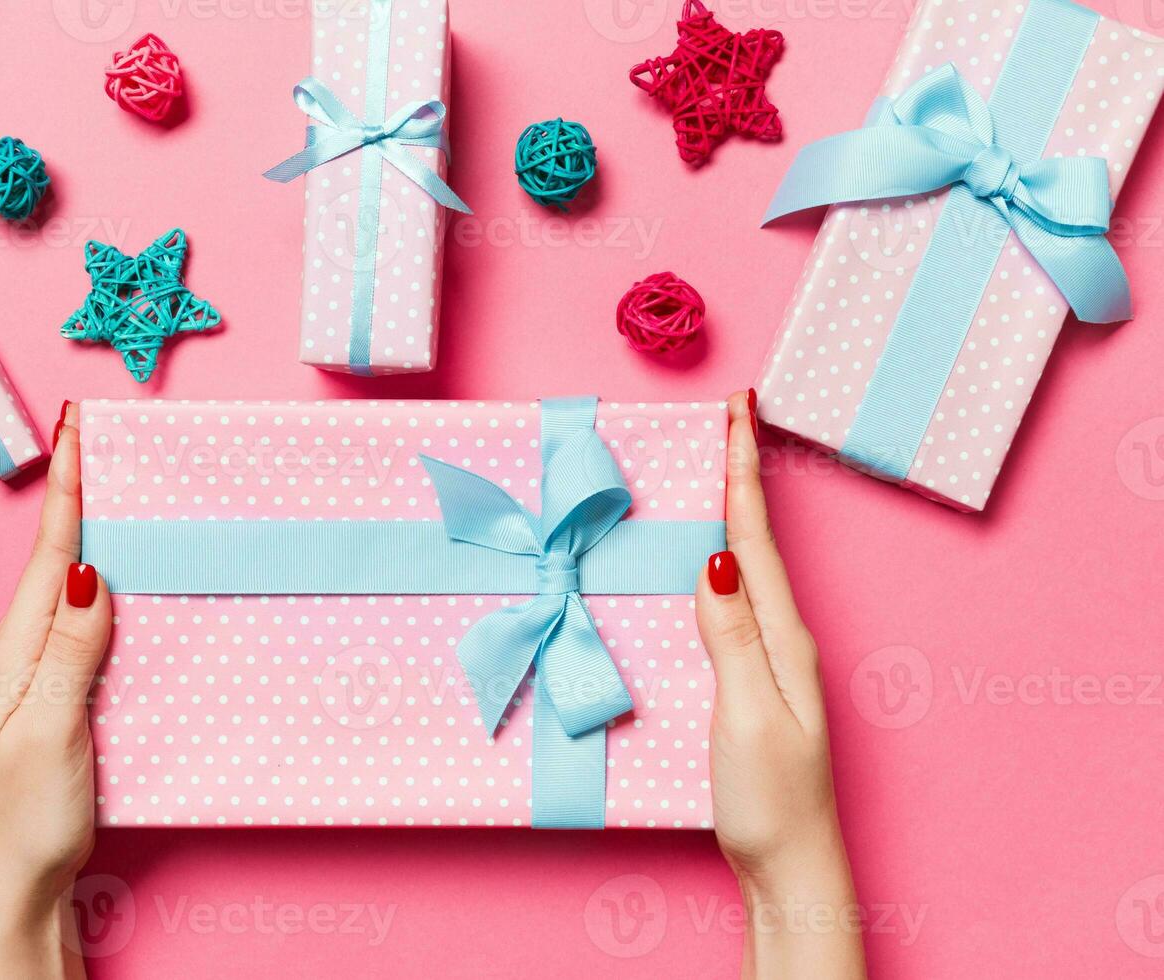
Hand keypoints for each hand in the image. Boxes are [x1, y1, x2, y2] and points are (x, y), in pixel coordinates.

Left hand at [0, 402, 108, 979]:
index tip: (77, 426)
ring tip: (116, 486)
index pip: (51, 552)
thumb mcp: (49, 729)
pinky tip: (124, 575)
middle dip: (81, 492)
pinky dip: (108, 582)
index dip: (68, 487)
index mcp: (16, 647)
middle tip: (99, 437)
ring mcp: (43, 669)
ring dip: (94, 531)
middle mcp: (25, 647)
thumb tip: (92, 573)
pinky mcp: (64, 691)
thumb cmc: (27, 811)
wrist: (16, 876)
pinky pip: (89, 621)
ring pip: (75, 584)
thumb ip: (70, 651)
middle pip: (60, 554)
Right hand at [695, 391, 865, 978]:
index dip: (743, 470)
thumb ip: (731, 638)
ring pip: (745, 567)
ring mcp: (768, 661)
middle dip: (740, 474)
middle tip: (730, 418)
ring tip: (715, 469)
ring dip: (730, 513)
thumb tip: (715, 560)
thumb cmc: (771, 800)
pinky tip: (703, 565)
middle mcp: (780, 638)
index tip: (738, 409)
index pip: (755, 538)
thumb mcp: (747, 715)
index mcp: (781, 637)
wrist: (792, 869)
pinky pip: (732, 603)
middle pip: (755, 540)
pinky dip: (718, 563)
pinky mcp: (750, 683)